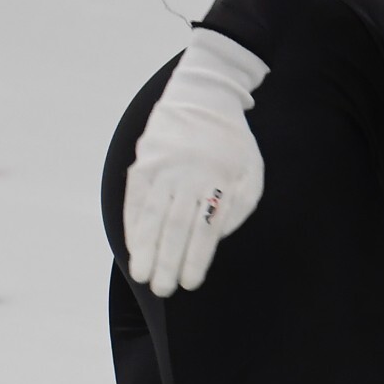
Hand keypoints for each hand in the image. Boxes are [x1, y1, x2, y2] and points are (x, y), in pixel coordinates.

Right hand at [121, 28, 267, 295]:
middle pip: (176, 227)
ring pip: (152, 216)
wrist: (202, 94)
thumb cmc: (231, 141)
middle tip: (162, 289)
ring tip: (141, 275)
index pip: (206, 228)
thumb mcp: (251, 170)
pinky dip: (132, 225)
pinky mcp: (143, 163)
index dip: (196, 258)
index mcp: (218, 180)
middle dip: (168, 261)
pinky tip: (132, 246)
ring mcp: (161, 169)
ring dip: (145, 249)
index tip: (190, 283)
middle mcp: (187, 176)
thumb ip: (239, 206)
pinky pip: (135, 200)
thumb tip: (217, 237)